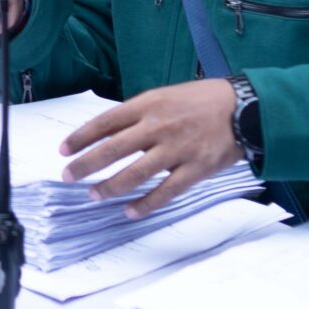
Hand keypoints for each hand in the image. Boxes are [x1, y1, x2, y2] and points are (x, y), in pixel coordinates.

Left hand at [58, 78, 241, 217]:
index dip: (81, 137)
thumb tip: (108, 134)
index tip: (63, 150)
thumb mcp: (165, 97)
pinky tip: (129, 211)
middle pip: (113, 149)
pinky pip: (165, 191)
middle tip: (68, 177)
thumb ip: (138, 115)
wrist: (245, 108)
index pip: (105, 122)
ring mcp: (177, 149)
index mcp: (149, 105)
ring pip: (135, 173)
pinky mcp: (195, 169)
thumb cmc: (201, 101)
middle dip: (86, 165)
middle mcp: (159, 126)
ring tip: (94, 196)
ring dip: (110, 187)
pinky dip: (145, 204)